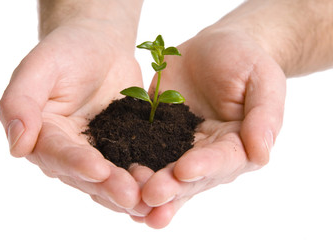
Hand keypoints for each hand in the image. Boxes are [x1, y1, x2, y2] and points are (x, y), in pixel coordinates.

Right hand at [0, 22, 151, 216]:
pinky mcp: (122, 148)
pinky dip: (147, 177)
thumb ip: (20, 102)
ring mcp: (97, 152)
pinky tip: (164, 186)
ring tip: (150, 199)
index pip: (57, 154)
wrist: (100, 44)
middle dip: (109, 186)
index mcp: (44, 135)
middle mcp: (68, 151)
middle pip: (87, 175)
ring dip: (130, 190)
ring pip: (111, 178)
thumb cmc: (67, 50)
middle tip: (132, 196)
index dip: (76, 163)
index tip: (98, 170)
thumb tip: (17, 146)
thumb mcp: (39, 67)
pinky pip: (134, 164)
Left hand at [139, 28, 285, 227]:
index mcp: (237, 145)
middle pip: (190, 176)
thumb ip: (264, 116)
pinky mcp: (157, 133)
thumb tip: (262, 153)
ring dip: (148, 186)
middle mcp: (207, 153)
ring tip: (130, 200)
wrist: (216, 47)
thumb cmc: (245, 61)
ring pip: (165, 171)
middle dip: (171, 186)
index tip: (185, 170)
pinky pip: (143, 151)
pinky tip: (114, 181)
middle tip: (151, 195)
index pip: (223, 161)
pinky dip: (130, 166)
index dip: (205, 167)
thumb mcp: (263, 80)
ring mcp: (180, 145)